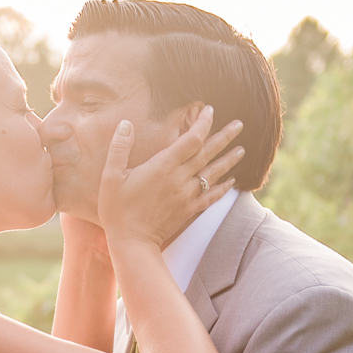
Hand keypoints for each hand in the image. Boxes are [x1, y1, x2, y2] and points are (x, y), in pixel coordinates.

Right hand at [97, 111, 246, 249]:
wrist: (131, 242)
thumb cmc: (117, 209)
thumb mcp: (110, 176)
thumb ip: (119, 147)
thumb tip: (125, 124)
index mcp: (163, 166)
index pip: (191, 139)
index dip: (202, 123)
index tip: (209, 110)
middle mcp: (180, 179)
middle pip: (208, 153)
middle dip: (225, 137)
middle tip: (239, 124)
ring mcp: (187, 195)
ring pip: (214, 174)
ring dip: (229, 160)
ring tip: (242, 149)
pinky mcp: (189, 210)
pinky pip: (211, 197)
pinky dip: (224, 187)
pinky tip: (232, 181)